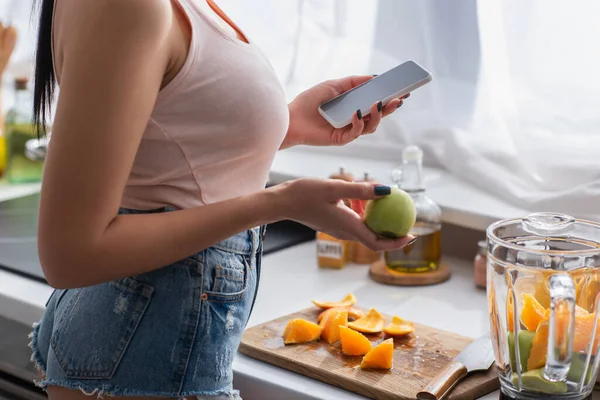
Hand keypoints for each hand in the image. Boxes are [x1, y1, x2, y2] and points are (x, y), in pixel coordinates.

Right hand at [273, 178, 414, 251]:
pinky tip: (364, 197)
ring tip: (389, 204)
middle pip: (374, 239)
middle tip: (407, 219)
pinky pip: (355, 222)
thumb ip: (361, 190)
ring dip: (378, 221)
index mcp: (347, 226)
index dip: (397, 243)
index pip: (377, 243)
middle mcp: (345, 231)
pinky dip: (364, 213)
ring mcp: (338, 228)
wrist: (282, 202)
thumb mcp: (335, 187)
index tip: (412, 236)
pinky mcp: (333, 223)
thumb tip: (387, 190)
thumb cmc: (304, 194)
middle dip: (393, 233)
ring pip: (365, 229)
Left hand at [282, 75, 409, 148]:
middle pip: (378, 115)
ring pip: (371, 126)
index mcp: (354, 106)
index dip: (390, 97)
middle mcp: (354, 119)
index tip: (403, 89)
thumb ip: (354, 81)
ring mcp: (349, 130)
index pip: (376, 103)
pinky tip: (357, 113)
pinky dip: (359, 122)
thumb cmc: (310, 101)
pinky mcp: (341, 139)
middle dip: (390, 107)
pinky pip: (356, 133)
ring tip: (379, 103)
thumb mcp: (334, 85)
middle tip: (400, 99)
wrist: (291, 117)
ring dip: (377, 115)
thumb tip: (374, 77)